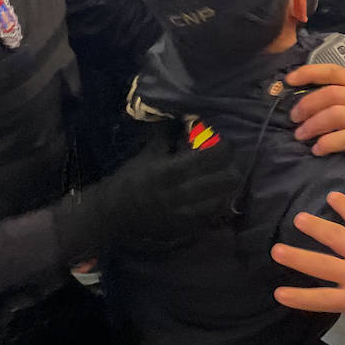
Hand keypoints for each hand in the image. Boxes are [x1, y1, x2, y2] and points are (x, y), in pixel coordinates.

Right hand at [53, 147, 242, 261]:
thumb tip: (186, 116)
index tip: (225, 142)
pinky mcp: (185, 229)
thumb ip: (167, 135)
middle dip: (232, 167)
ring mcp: (185, 214)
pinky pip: (213, 216)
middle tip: (229, 161)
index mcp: (171, 170)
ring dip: (228, 187)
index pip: (212, 156)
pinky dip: (219, 204)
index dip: (225, 147)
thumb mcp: (148, 153)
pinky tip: (218, 196)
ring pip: (224, 199)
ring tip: (225, 177)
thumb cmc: (130, 179)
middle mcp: (181, 193)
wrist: (112, 214)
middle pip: (226, 179)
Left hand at [287, 64, 344, 176]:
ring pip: (333, 115)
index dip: (308, 72)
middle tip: (294, 118)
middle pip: (329, 94)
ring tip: (300, 136)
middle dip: (305, 105)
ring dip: (311, 126)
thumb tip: (310, 98)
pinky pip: (342, 139)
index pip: (333, 70)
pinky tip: (317, 150)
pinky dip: (325, 144)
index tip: (289, 80)